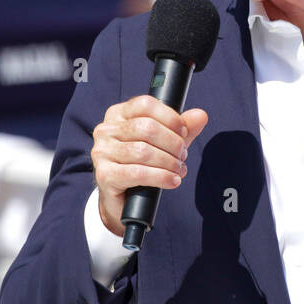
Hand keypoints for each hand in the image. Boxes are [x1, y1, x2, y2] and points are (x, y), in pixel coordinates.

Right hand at [91, 96, 208, 236]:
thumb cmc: (142, 164)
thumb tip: (200, 115)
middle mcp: (106, 130)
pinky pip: (138, 173)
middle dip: (173, 143)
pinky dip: (161, 177)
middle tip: (182, 156)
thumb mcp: (164, 142)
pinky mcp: (104, 175)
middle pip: (147, 128)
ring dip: (169, 162)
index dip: (170, 118)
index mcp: (118, 114)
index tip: (184, 132)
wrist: (123, 198)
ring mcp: (102, 152)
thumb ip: (181, 128)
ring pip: (144, 152)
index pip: (146, 105)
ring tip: (179, 169)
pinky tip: (172, 181)